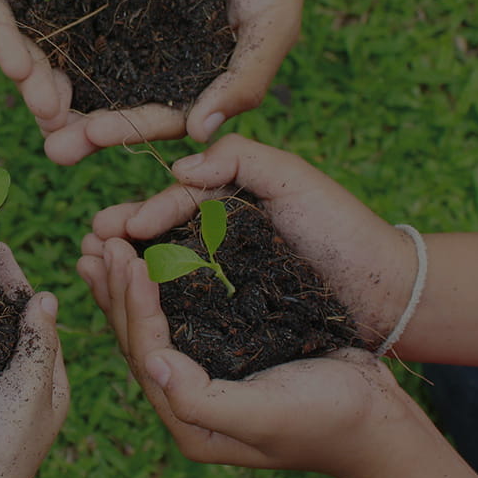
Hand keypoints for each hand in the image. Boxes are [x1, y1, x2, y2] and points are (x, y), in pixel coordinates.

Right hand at [0, 0, 188, 163]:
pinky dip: (122, 73)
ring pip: (75, 54)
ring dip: (76, 92)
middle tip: (53, 116)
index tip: (21, 74)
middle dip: (39, 85)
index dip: (6, 47)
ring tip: (85, 124)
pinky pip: (122, 40)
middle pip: (33, 48)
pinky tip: (132, 100)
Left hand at [38, 0, 311, 163]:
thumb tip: (199, 134)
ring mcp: (134, 25)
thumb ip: (244, 78)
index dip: (128, 130)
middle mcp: (161, 59)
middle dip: (84, 127)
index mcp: (199, 78)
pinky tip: (21, 42)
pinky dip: (53, 31)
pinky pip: (78, 14)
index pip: (161, 118)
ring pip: (91, 65)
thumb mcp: (272, 22)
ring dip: (61, 87)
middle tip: (49, 147)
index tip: (91, 135)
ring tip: (27, 104)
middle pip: (118, 103)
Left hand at [75, 236, 477, 477]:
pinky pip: (180, 312)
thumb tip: (152, 363)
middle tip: (98, 240)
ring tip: (104, 243)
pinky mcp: (226, 348)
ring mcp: (206, 372)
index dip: (132, 305)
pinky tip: (147, 255)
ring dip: (126, 283)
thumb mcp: (263, 415)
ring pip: (153, 322)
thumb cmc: (328, 419)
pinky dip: (160, 282)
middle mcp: (188, 399)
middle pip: (138, 337)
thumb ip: (199, 398)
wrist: (380, 421)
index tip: (125, 257)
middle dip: (116, 288)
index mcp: (189, 422)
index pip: (146, 353)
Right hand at [80, 134, 416, 347]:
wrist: (387, 292)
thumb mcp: (290, 177)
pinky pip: (186, 310)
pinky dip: (155, 307)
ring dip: (126, 275)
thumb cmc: (342, 229)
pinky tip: (132, 308)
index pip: (172, 204)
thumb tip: (177, 171)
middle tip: (89, 248)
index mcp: (226, 203)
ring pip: (163, 274)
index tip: (112, 229)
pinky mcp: (231, 318)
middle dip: (118, 241)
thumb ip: (236, 159)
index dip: (139, 215)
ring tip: (96, 273)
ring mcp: (222, 280)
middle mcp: (217, 240)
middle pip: (156, 238)